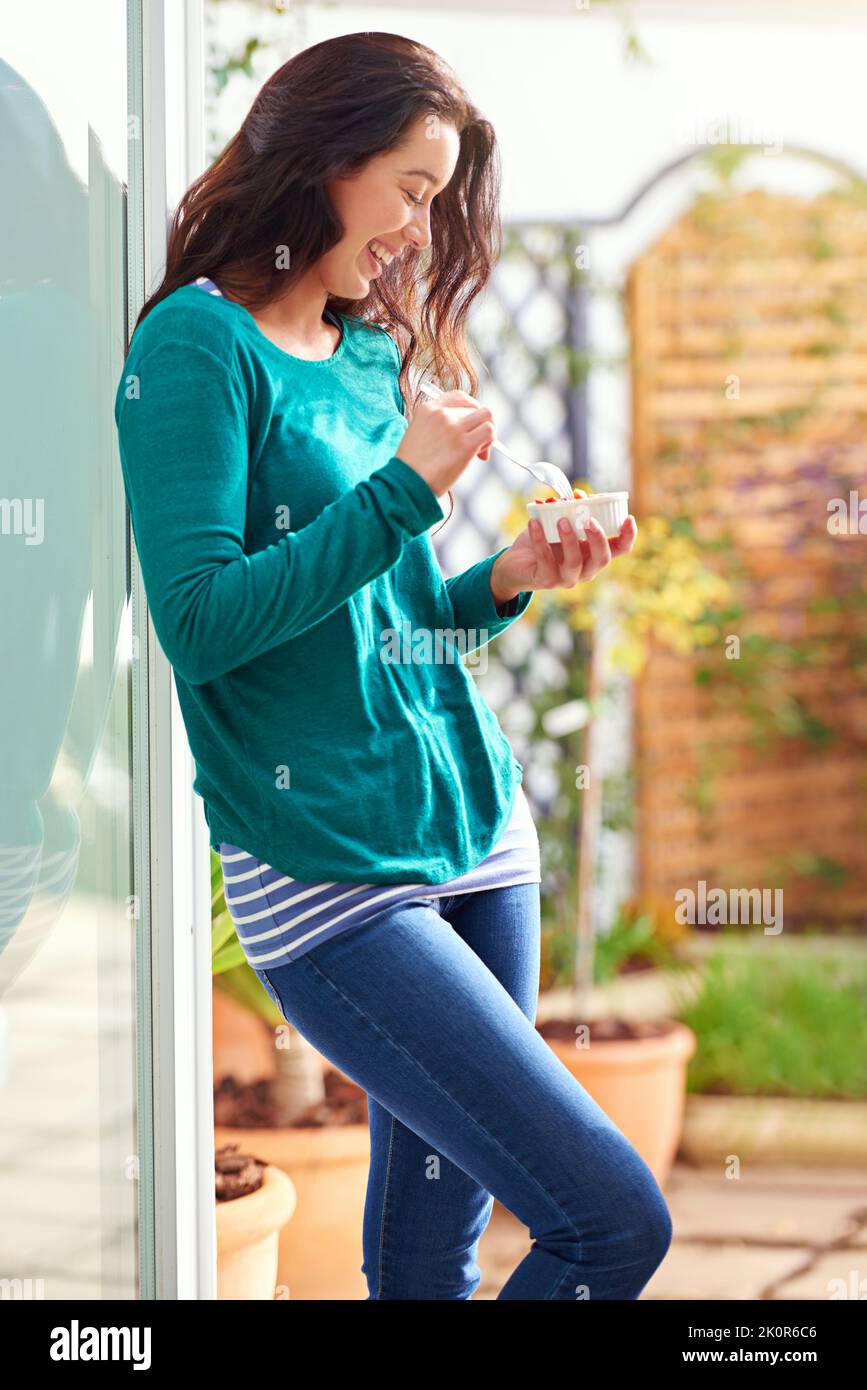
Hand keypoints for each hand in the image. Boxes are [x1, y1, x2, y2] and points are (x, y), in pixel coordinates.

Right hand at [395, 390, 494, 496]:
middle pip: (474, 408)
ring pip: (486, 416)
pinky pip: (489, 432)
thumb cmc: (413, 468)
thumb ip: (440, 427)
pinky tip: (480, 455)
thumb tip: (470, 429)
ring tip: (479, 450)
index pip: (459, 397)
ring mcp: (453, 427)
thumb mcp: (420, 436)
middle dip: (478, 426)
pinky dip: (490, 442)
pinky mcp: (464, 443)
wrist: (407, 484)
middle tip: (475, 447)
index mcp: (427, 409)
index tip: (470, 425)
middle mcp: (441, 413)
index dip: (470, 409)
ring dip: (487, 431)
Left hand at [491, 514, 637, 604]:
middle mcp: (586, 569)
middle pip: (602, 559)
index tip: (628, 517)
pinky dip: (539, 539)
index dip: (629, 536)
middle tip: (589, 520)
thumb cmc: (544, 541)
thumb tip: (578, 495)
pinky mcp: (545, 580)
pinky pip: (545, 560)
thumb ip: (571, 509)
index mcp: (595, 554)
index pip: (621, 549)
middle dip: (599, 539)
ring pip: (575, 562)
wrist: (515, 564)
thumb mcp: (560, 522)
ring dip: (570, 539)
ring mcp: (567, 578)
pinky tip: (534, 523)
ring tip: (561, 520)